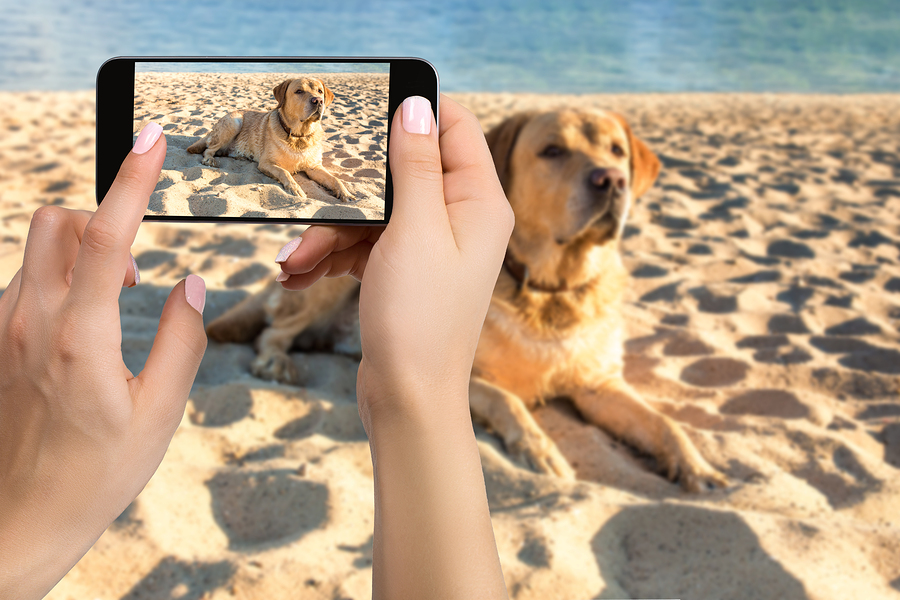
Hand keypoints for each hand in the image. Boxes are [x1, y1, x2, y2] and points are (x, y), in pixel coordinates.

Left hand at [0, 123, 207, 599]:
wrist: (23, 518)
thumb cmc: (95, 473)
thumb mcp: (160, 413)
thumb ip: (182, 340)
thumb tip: (190, 285)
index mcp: (79, 338)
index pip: (107, 236)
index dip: (132, 179)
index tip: (150, 139)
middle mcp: (29, 321)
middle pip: (58, 221)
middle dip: (102, 219)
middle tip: (134, 266)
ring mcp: (4, 328)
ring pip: (39, 246)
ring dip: (83, 250)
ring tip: (114, 299)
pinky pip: (26, 278)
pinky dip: (61, 277)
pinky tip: (84, 322)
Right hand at [275, 95, 513, 598]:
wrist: (408, 398)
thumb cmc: (420, 318)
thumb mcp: (413, 229)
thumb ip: (415, 164)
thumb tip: (418, 105)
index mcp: (479, 201)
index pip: (453, 127)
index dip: (412, 112)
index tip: (365, 107)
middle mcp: (460, 219)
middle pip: (401, 172)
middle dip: (352, 190)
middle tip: (313, 202)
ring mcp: (431, 247)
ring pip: (374, 213)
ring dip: (330, 232)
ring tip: (294, 261)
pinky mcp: (404, 272)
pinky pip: (365, 245)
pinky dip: (333, 255)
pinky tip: (298, 272)